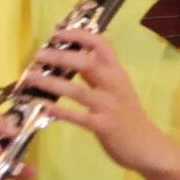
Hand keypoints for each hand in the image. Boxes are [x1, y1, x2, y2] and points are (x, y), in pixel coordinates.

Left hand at [29, 29, 179, 179]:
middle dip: (60, 56)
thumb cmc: (128, 116)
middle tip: (39, 54)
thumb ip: (96, 75)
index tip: (58, 33)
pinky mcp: (104, 126)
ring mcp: (109, 106)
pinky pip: (78, 117)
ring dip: (51, 82)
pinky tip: (45, 106)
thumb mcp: (116, 89)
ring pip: (77, 90)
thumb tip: (70, 57)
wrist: (149, 147)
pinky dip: (60, 111)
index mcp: (117, 73)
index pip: (101, 45)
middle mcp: (114, 85)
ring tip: (31, 77)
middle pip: (86, 63)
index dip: (79, 35)